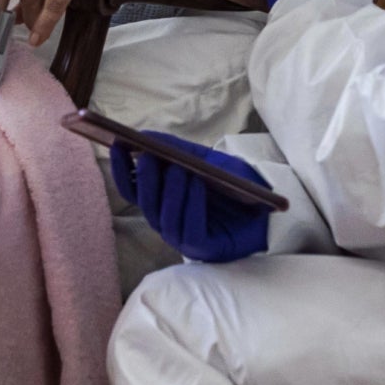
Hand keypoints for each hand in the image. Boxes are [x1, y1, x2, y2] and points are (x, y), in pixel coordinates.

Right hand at [109, 133, 270, 262]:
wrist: (268, 208)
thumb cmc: (232, 185)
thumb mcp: (204, 160)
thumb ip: (176, 150)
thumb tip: (144, 136)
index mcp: (161, 202)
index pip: (133, 190)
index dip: (122, 170)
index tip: (117, 146)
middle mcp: (167, 222)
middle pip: (146, 204)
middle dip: (145, 180)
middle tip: (148, 156)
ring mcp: (184, 238)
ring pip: (165, 219)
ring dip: (170, 193)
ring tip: (177, 169)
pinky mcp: (204, 249)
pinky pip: (191, 230)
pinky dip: (191, 207)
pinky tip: (195, 186)